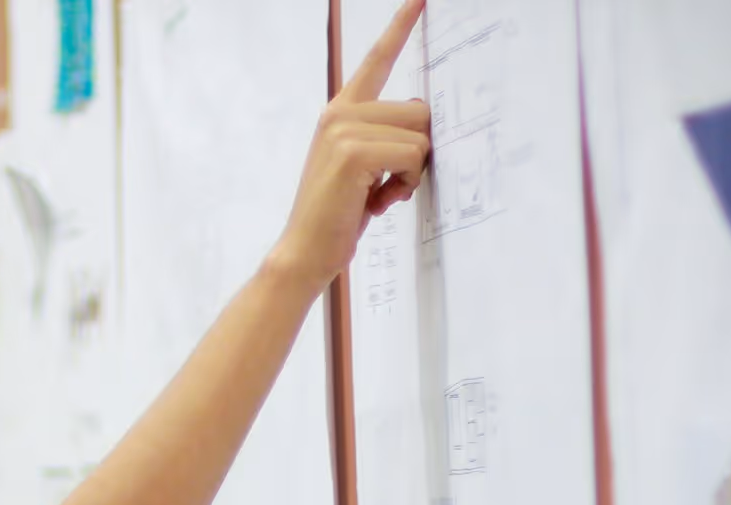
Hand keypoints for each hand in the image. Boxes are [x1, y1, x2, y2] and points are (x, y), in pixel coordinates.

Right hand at [270, 0, 432, 292]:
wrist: (304, 252)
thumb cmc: (337, 216)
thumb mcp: (363, 169)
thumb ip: (385, 139)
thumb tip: (426, 129)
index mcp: (341, 112)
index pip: (376, 59)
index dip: (400, 26)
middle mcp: (340, 112)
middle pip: (420, 109)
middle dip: (418, 152)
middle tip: (390, 185)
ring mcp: (344, 129)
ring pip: (420, 135)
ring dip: (412, 172)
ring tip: (381, 196)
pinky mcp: (354, 152)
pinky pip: (412, 155)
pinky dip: (406, 184)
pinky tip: (379, 202)